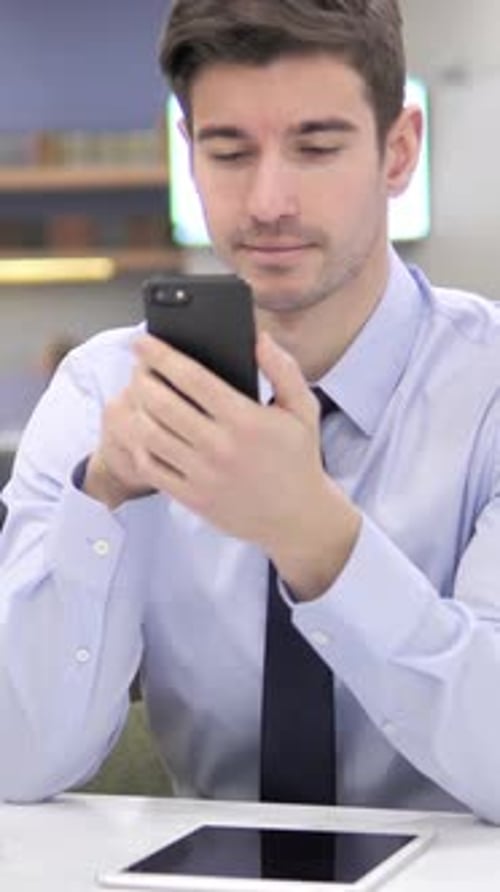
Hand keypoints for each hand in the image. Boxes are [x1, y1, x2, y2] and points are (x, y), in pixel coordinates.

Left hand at [117, 330, 360, 598]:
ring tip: (134, 397)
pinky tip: (141, 432)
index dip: (162, 356)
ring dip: (134, 411)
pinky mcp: (193, 498)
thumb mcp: (304, 409)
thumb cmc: (298, 457)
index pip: (193, 379)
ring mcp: (204, 475)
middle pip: (162, 404)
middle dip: (141, 379)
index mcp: (246, 420)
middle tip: (136, 368)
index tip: (143, 341)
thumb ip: (283, 370)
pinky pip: (151, 468)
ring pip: (150, 436)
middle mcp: (221, 447)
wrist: (298, 518)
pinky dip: (139, 446)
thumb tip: (259, 338)